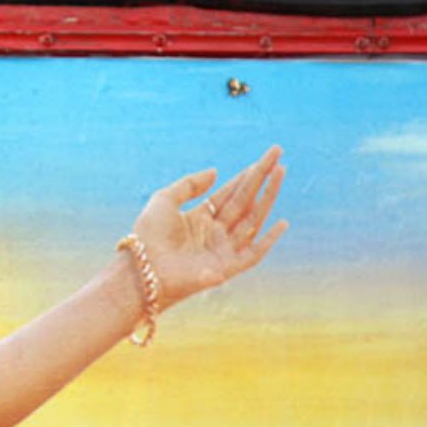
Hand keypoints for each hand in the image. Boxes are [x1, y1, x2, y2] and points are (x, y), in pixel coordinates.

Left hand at [130, 145, 286, 307]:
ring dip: (268, 198)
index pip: (230, 194)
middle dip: (262, 180)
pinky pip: (254, 253)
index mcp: (200, 218)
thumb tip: (215, 171)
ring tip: (280, 174)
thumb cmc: (149, 235)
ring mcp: (224, 249)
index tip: (264, 159)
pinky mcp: (228, 267)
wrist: (143, 267)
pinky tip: (282, 222)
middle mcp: (216, 233)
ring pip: (253, 219)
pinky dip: (269, 240)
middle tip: (278, 158)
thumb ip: (190, 184)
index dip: (246, 177)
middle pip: (245, 202)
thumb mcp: (164, 199)